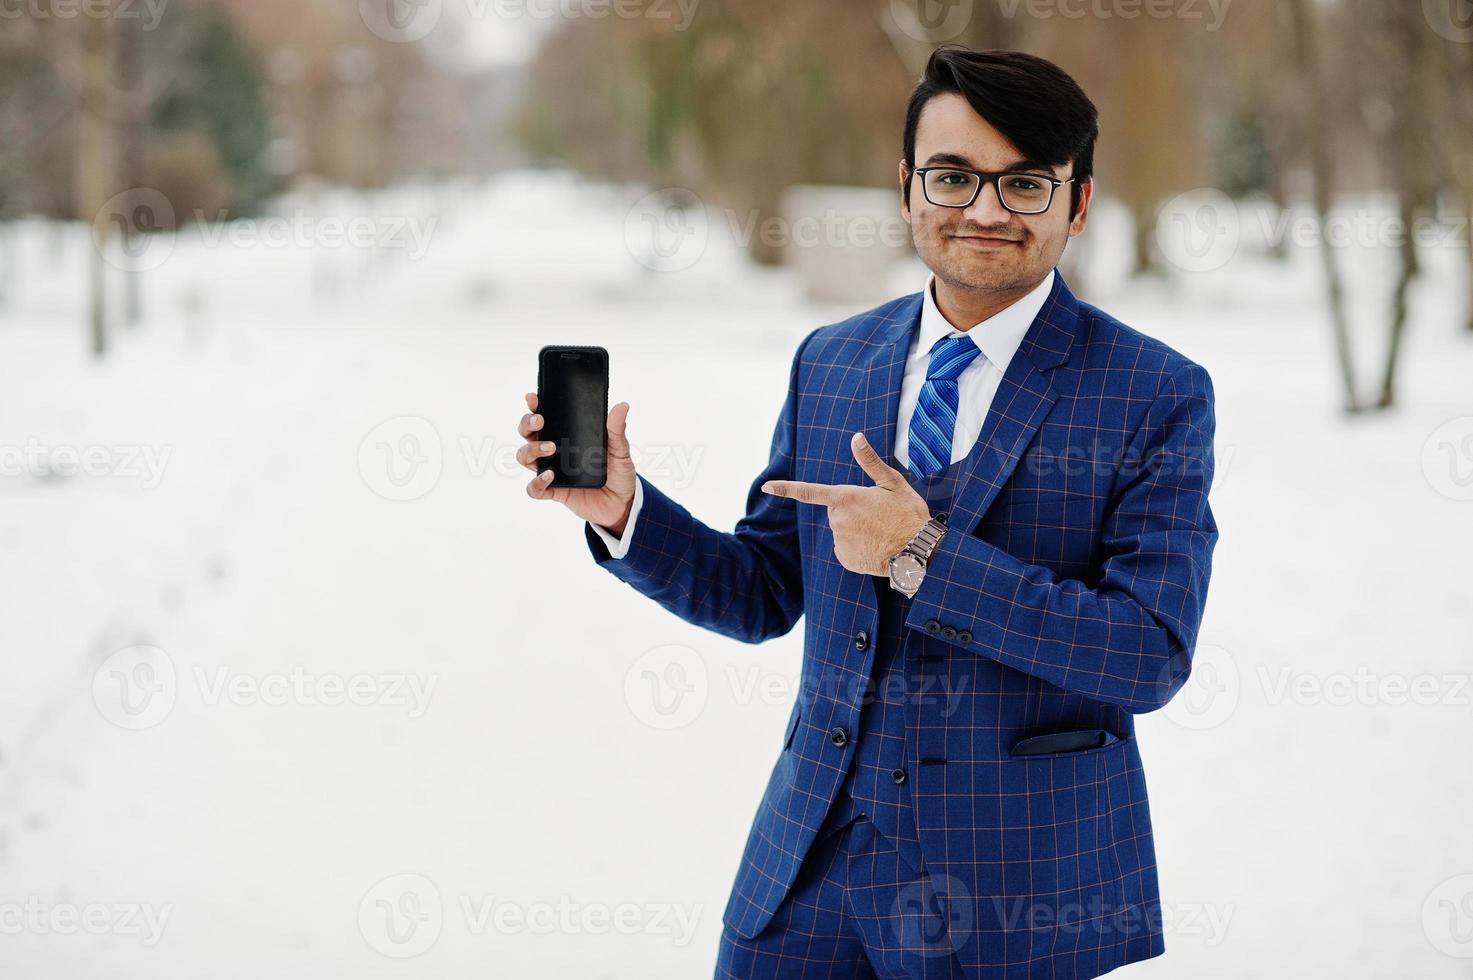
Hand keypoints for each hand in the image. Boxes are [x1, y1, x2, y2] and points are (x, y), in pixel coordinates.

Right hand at [517, 392, 637, 533]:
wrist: (623, 503)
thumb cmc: (617, 472)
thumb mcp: (620, 450)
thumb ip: (617, 430)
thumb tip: (622, 406)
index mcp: (567, 436)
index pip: (544, 418)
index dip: (534, 407)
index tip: (534, 398)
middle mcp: (554, 451)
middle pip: (527, 434)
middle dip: (527, 424)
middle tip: (540, 421)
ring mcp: (552, 471)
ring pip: (525, 457)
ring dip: (531, 450)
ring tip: (551, 448)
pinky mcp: (555, 492)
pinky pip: (534, 489)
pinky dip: (536, 483)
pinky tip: (549, 475)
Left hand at [760, 432, 930, 575]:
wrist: (918, 551)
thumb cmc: (908, 513)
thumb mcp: (893, 483)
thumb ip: (870, 461)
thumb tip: (856, 437)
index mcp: (846, 498)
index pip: (809, 492)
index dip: (785, 488)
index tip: (766, 486)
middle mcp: (838, 520)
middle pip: (836, 511)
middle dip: (851, 510)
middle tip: (877, 515)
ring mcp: (841, 541)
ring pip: (842, 530)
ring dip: (856, 529)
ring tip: (880, 531)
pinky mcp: (845, 558)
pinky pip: (846, 548)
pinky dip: (858, 547)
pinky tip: (875, 545)